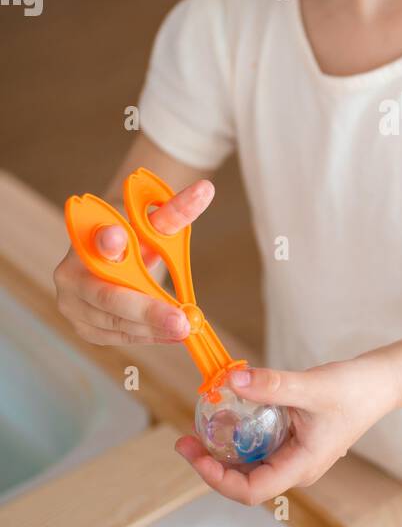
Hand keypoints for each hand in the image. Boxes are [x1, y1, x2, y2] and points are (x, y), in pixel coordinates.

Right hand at [54, 179, 214, 345]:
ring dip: (154, 328)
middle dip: (147, 310)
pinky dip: (148, 335)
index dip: (108, 240)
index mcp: (84, 240)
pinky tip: (171, 333)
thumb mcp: (150, 225)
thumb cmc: (132, 239)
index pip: (95, 240)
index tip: (119, 236)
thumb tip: (206, 189)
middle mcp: (70, 275)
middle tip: (181, 320)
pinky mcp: (84, 328)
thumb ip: (175, 212)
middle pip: (108, 296)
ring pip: (117, 323)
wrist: (111, 259)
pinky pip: (120, 337)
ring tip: (185, 327)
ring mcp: (72, 305)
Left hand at [174, 352, 398, 505]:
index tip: (195, 454)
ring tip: (198, 429)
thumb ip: (272, 385)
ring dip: (221, 451)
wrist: (379, 383)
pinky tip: (226, 417)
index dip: (217, 478)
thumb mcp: (311, 386)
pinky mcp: (292, 443)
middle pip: (243, 481)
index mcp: (301, 466)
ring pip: (248, 465)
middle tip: (184, 439)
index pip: (250, 490)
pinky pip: (258, 448)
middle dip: (210, 464)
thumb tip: (230, 381)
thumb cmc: (354, 389)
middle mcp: (295, 468)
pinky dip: (238, 436)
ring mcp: (293, 457)